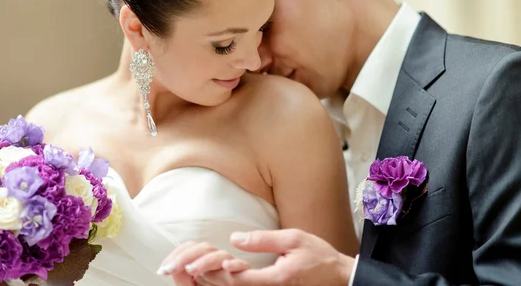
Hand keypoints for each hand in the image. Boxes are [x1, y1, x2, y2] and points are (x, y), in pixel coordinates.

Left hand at [158, 241, 250, 285]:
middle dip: (185, 256)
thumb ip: (183, 281)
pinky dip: (236, 264)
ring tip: (191, 270)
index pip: (191, 248)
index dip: (177, 254)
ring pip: (222, 255)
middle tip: (170, 269)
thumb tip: (174, 268)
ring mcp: (232, 270)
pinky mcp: (246, 278)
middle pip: (205, 248)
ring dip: (205, 260)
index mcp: (205, 266)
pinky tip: (226, 266)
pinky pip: (244, 267)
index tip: (163, 269)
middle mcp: (218, 265)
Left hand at [200, 229, 354, 285]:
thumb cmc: (318, 256)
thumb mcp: (293, 240)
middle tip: (182, 268)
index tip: (195, 264)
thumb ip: (263, 240)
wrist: (338, 276)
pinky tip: (213, 276)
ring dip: (212, 282)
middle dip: (205, 278)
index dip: (214, 271)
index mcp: (275, 279)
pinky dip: (225, 283)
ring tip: (190, 272)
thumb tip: (235, 239)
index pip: (237, 278)